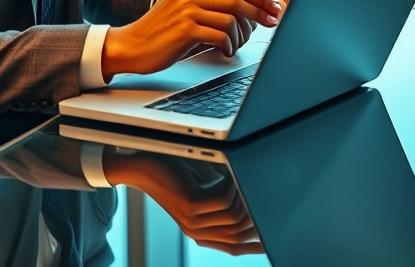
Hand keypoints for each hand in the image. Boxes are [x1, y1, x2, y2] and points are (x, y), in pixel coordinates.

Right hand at [101, 0, 292, 79]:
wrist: (133, 44)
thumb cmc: (162, 28)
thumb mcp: (181, 3)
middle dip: (261, 4)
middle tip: (274, 16)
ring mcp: (188, 9)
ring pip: (232, 14)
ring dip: (244, 32)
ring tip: (241, 42)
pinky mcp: (186, 30)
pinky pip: (221, 34)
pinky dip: (229, 44)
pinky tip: (225, 50)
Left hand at [102, 149, 262, 255]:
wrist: (141, 166)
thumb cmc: (174, 173)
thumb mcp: (202, 190)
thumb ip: (223, 200)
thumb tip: (253, 195)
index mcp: (201, 234)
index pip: (234, 248)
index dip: (256, 244)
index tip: (273, 234)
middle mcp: (196, 232)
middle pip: (239, 233)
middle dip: (255, 213)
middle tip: (262, 192)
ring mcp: (192, 221)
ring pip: (235, 216)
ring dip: (243, 195)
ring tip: (241, 177)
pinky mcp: (190, 205)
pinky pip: (224, 200)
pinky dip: (233, 185)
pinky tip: (230, 173)